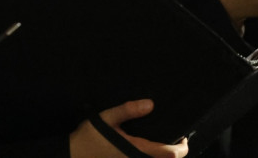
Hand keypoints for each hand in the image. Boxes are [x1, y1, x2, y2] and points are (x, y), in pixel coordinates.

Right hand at [69, 99, 187, 157]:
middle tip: (176, 138)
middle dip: (175, 153)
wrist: (72, 155)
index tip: (184, 137)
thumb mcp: (106, 119)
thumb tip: (150, 104)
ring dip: (163, 155)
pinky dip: (152, 156)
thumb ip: (128, 111)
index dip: (182, 148)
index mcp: (137, 150)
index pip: (170, 154)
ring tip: (163, 142)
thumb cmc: (89, 138)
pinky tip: (147, 147)